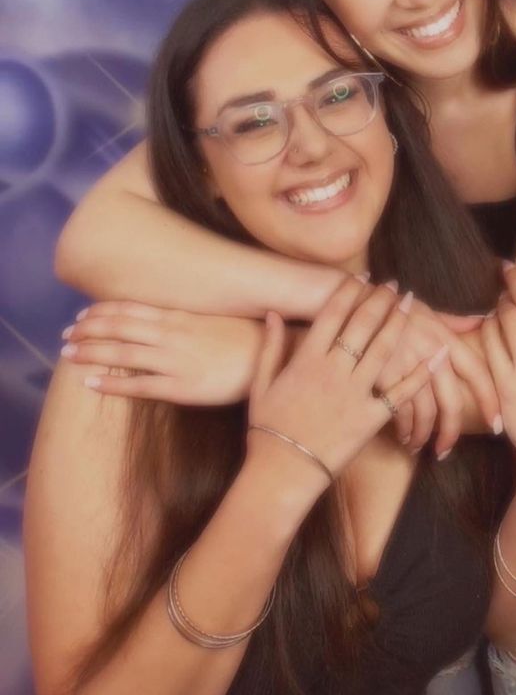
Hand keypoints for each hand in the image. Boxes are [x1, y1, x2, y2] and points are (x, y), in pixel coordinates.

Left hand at [60, 301, 262, 404]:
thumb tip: (167, 317)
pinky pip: (140, 385)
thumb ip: (188, 318)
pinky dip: (113, 384)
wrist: (272, 357)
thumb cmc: (248, 338)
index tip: (82, 316)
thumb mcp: (215, 319)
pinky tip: (91, 384)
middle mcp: (172, 333)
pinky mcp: (182, 386)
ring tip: (67, 356)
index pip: (131, 309)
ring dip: (91, 353)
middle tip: (65, 336)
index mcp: (180, 316)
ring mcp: (175, 359)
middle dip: (88, 330)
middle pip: (119, 327)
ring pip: (122, 353)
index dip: (102, 312)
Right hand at [246, 276, 434, 481]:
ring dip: (399, 322)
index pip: (331, 314)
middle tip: (393, 284)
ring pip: (383, 350)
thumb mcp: (262, 383)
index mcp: (305, 360)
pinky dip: (420, 373)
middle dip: (379, 300)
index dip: (347, 291)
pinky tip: (436, 355)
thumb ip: (271, 346)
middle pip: (361, 325)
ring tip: (410, 303)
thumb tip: (273, 314)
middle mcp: (332, 371)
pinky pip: (400, 393)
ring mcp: (353, 394)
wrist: (281, 471)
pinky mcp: (369, 418)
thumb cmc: (266, 429)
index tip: (360, 277)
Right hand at [373, 294, 497, 458]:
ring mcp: (406, 364)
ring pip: (424, 413)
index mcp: (444, 337)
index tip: (497, 424)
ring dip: (422, 435)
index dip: (490, 401)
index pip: (476, 373)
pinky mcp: (382, 375)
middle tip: (445, 451)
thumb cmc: (390, 308)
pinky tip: (400, 435)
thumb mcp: (424, 310)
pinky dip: (402, 428)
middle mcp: (430, 352)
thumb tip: (485, 320)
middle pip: (451, 403)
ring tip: (417, 445)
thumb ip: (454, 321)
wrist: (350, 303)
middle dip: (450, 433)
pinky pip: (399, 411)